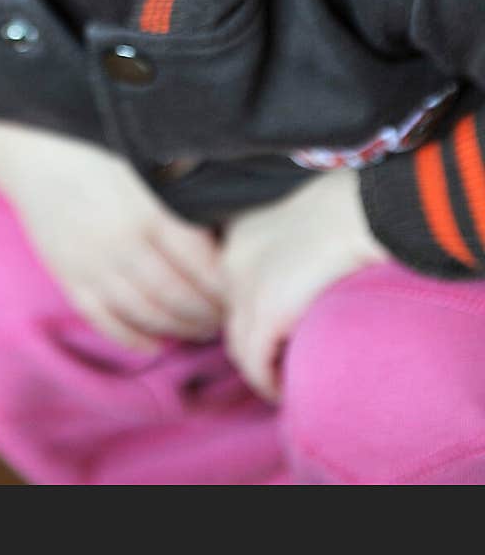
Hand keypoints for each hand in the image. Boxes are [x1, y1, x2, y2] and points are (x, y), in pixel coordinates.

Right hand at [0, 117, 222, 351]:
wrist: (32, 149)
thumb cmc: (97, 144)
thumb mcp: (147, 158)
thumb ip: (183, 188)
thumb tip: (228, 218)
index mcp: (150, 212)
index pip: (202, 266)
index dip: (226, 287)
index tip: (241, 292)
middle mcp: (123, 245)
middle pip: (178, 297)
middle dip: (208, 314)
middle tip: (228, 318)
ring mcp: (93, 265)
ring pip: (146, 314)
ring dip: (179, 329)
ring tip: (200, 328)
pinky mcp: (69, 277)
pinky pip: (105, 320)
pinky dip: (134, 337)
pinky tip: (155, 342)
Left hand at [220, 168, 388, 401]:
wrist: (368, 213)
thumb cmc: (356, 212)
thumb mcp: (311, 224)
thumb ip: (295, 251)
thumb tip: (306, 281)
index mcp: (243, 233)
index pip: (237, 286)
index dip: (259, 312)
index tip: (283, 332)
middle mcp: (233, 258)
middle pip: (235, 315)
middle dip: (256, 342)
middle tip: (283, 363)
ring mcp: (245, 285)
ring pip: (239, 344)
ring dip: (261, 367)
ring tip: (286, 381)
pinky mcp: (265, 311)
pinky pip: (255, 363)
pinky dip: (267, 382)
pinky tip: (286, 391)